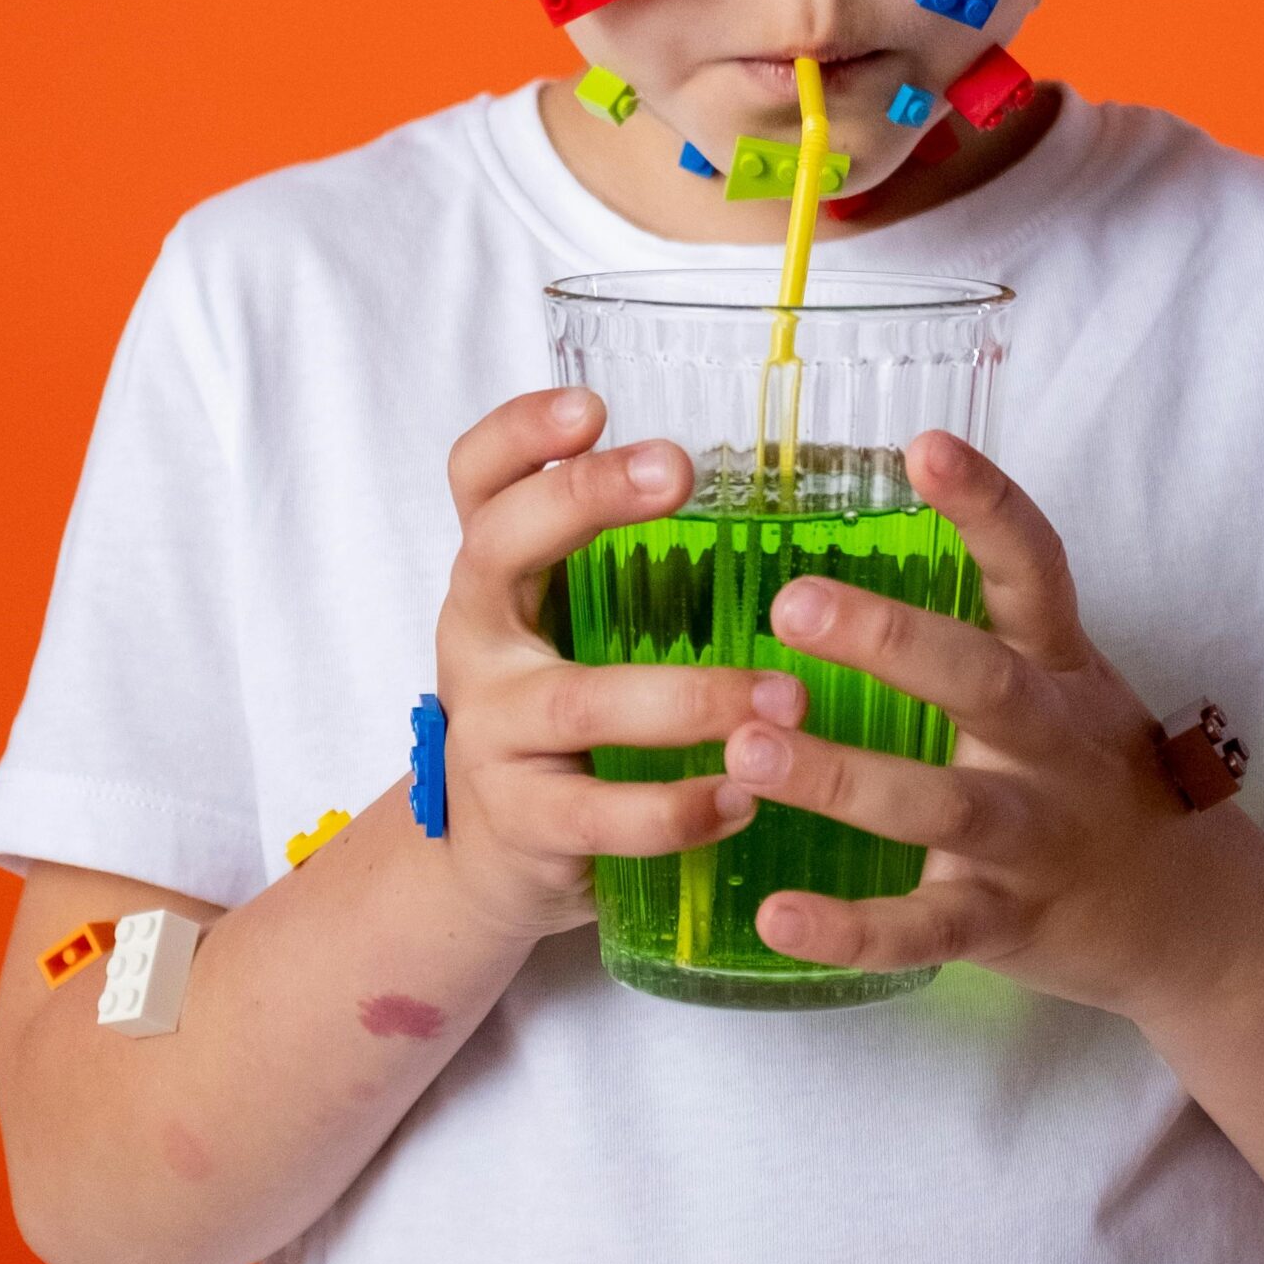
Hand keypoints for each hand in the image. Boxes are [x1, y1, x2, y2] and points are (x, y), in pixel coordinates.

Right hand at [433, 387, 808, 946]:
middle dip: (584, 498)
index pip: (476, 479)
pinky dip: (680, 808)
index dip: (518, 433)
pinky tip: (746, 796)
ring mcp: (490, 734)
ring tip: (787, 695)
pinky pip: (602, 815)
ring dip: (691, 697)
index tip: (591, 404)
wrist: (491, 860)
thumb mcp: (574, 623)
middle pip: (499, 547)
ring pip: (579, 700)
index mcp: (496, 577)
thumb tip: (787, 480)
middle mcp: (476, 641)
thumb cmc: (563, 715)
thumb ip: (639, 562)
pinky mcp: (522, 825)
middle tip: (680, 469)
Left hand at [716, 431, 1240, 1024]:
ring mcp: (1035, 837)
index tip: (925, 445)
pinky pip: (926, 928)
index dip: (988, 505)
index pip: (1034, 569)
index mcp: (1063, 669)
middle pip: (980, 681)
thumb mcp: (1068, 686)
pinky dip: (852, 929)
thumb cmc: (1101, 780)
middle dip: (889, 640)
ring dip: (843, 777)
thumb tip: (850, 544)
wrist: (1196, 923)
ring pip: (942, 805)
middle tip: (791, 602)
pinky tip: (775, 917)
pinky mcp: (1007, 923)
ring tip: (747, 749)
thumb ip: (982, 630)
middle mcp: (1054, 744)